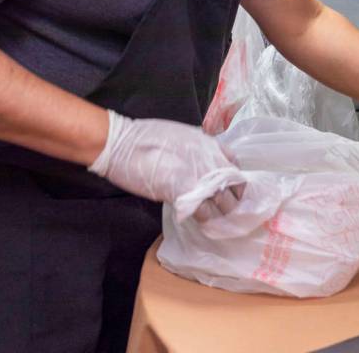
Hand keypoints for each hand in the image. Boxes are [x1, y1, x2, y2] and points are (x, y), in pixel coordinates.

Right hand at [88, 111, 243, 220]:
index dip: (233, 179)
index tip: (226, 187)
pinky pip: (205, 213)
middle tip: (220, 208)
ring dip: (219, 213)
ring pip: (224, 203)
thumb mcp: (181, 136)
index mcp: (208, 144)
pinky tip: (198, 221)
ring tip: (211, 218)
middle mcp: (211, 160)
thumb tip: (200, 164)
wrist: (123, 144)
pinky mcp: (185, 194)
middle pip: (235, 186)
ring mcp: (200, 177)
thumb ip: (196, 151)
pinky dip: (204, 220)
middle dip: (230, 199)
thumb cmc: (144, 137)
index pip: (235, 164)